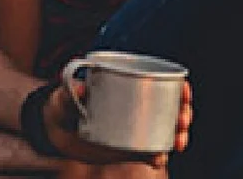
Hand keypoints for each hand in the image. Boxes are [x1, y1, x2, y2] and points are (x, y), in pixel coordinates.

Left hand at [41, 79, 191, 167]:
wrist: (58, 132)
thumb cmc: (64, 105)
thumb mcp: (64, 96)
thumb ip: (68, 92)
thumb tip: (81, 88)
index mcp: (128, 87)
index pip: (161, 83)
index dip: (179, 87)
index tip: (184, 88)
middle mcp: (137, 108)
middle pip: (170, 109)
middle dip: (183, 114)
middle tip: (182, 119)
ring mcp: (135, 130)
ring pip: (166, 132)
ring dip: (177, 136)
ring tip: (176, 141)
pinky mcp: (130, 150)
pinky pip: (150, 154)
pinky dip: (157, 157)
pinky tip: (158, 159)